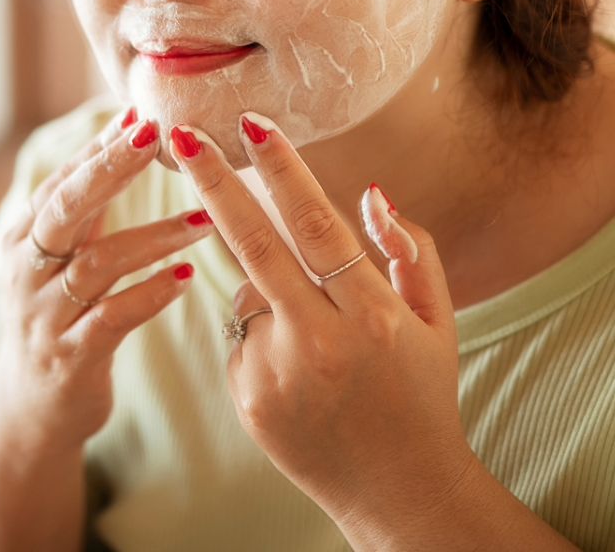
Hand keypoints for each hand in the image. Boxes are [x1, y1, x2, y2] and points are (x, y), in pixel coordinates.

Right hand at [0, 108, 212, 448]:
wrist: (31, 410)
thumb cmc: (59, 316)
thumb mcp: (59, 258)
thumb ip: (86, 207)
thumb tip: (123, 133)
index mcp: (24, 238)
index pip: (62, 180)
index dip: (99, 147)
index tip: (141, 112)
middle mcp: (26, 271)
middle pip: (66, 208)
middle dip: (110, 168)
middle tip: (156, 136)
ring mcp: (44, 316)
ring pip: (97, 264)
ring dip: (152, 237)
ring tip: (203, 219)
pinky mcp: (69, 358)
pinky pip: (111, 319)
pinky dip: (149, 295)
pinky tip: (185, 278)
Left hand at [170, 113, 477, 534]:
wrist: (400, 492)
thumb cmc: (422, 392)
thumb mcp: (437, 321)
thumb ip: (412, 251)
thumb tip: (369, 191)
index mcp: (373, 314)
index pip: (316, 226)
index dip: (282, 171)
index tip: (250, 123)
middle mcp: (320, 341)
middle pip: (253, 244)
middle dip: (213, 183)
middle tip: (178, 135)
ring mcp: (278, 372)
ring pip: (249, 290)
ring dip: (272, 289)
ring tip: (322, 342)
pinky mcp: (248, 396)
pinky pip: (242, 336)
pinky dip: (264, 335)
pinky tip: (302, 375)